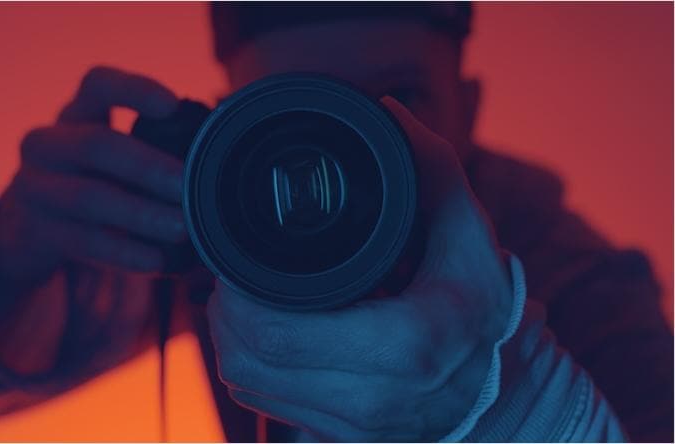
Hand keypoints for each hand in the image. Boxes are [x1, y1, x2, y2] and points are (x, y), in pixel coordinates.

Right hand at [0, 66, 185, 286]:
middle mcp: (48, 144)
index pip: (98, 85)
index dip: (133, 90)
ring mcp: (34, 187)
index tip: (174, 105)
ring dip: (140, 214)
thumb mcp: (115, 160)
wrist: (29, 230)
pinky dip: (124, 253)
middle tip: (187, 186)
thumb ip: (156, 152)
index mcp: (77, 115)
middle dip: (147, 166)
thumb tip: (219, 163)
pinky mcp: (34, 231)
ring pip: (88, 197)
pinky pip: (82, 241)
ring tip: (181, 229)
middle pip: (95, 144)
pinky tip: (157, 262)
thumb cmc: (94, 184)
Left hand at [207, 97, 513, 441]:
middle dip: (224, 314)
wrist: (511, 394)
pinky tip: (269, 339)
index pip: (274, 334)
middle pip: (248, 363)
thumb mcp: (469, 233)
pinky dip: (254, 370)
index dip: (236, 295)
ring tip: (245, 303)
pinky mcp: (344, 442)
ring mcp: (356, 430)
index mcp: (403, 348)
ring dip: (233, 341)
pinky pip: (268, 407)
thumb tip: (386, 114)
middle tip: (231, 279)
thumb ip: (430, 167)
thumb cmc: (485, 311)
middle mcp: (374, 401)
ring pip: (249, 387)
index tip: (236, 263)